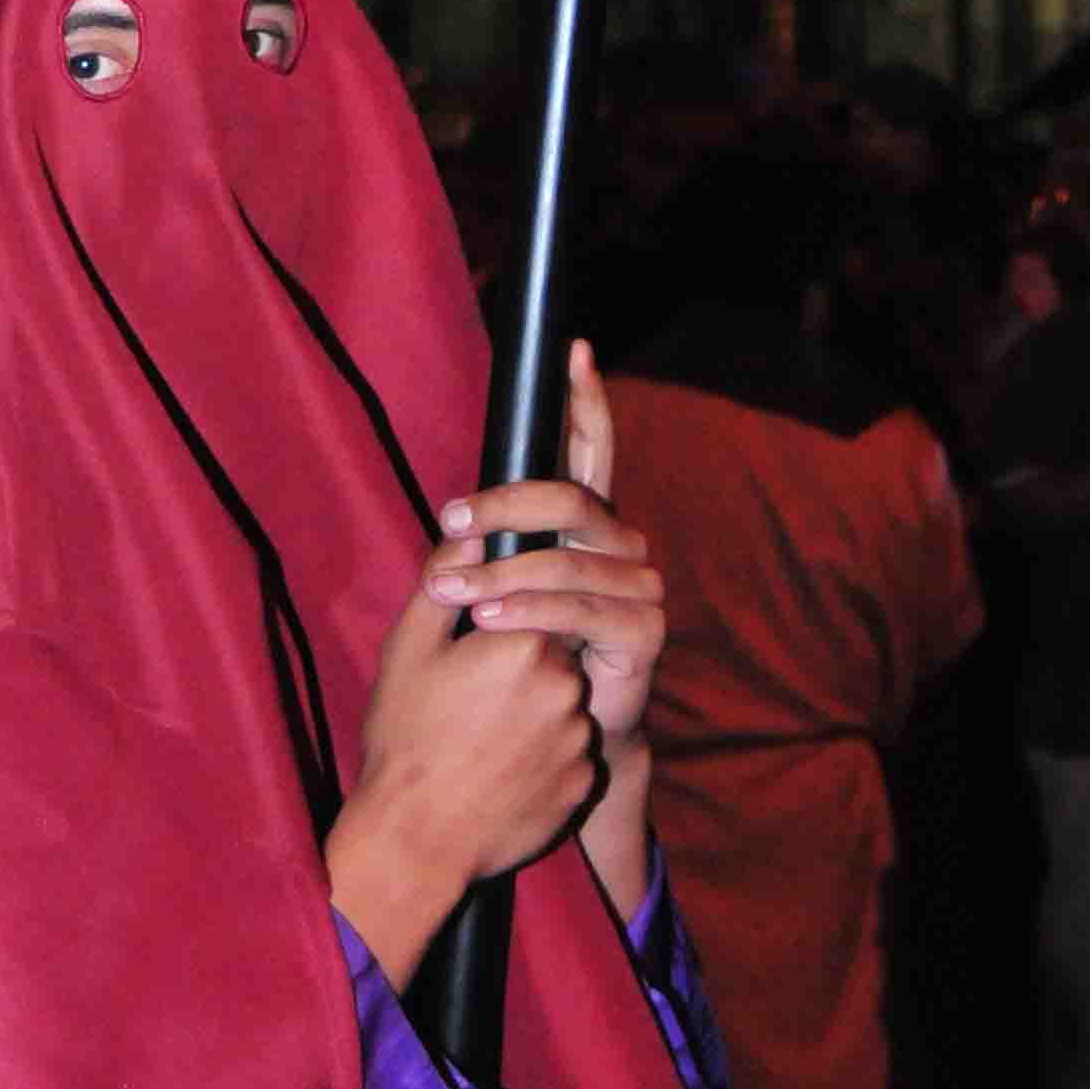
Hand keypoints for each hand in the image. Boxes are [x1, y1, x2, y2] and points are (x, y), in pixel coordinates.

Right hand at [325, 570, 605, 995]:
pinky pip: (568, 753)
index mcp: (527, 643)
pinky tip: (500, 770)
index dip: (503, 621)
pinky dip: (543, 755)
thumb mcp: (409, 649)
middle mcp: (568, 686)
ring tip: (482, 739)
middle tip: (472, 698)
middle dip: (520, 667)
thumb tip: (471, 533)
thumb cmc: (405, 738)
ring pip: (563, 705)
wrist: (417, 840)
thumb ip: (445, 582)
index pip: (536, 603)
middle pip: (554, 654)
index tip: (475, 647)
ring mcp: (580, 740)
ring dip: (534, 711)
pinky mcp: (583, 784)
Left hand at [420, 343, 662, 748]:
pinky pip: (579, 610)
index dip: (586, 402)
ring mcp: (638, 588)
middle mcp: (621, 546)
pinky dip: (528, 611)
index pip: (592, 451)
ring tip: (449, 590)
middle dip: (506, 505)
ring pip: (567, 559)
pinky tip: (490, 618)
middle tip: (451, 521)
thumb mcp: (496, 594)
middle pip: (572, 499)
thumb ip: (486, 553)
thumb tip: (455, 524)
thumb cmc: (520, 655)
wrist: (558, 737)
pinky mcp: (640, 634)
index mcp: (587, 525)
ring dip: (501, 572)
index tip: (573, 351)